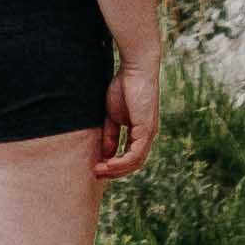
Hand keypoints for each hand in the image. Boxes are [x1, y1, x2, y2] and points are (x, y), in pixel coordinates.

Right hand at [98, 36, 162, 183]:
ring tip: (98, 171)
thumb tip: (105, 153)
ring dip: (116, 170)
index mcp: (140, 132)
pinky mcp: (147, 130)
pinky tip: (108, 164)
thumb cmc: (124, 86)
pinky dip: (122, 162)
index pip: (129, 156)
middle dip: (113, 172)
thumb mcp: (113, 116)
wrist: (135, 69)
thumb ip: (111, 134)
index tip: (96, 168)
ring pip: (135, 162)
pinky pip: (136, 154)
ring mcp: (149, 134)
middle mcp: (147, 136)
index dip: (113, 165)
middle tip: (95, 175)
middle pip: (133, 164)